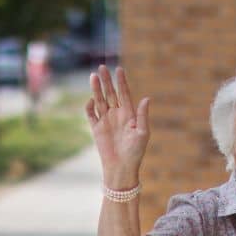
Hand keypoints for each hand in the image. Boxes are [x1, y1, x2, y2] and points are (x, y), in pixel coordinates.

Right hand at [85, 65, 150, 188]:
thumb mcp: (143, 133)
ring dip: (96, 89)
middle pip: (110, 93)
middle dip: (106, 81)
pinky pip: (91, 115)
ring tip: (93, 76)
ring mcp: (105, 120)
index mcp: (128, 114)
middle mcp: (116, 114)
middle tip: (102, 67)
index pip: (124, 93)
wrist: (121, 167)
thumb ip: (143, 115)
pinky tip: (91, 99)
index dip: (121, 82)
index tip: (119, 69)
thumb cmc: (135, 152)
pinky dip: (89, 107)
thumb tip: (146, 98)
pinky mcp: (96, 129)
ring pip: (99, 100)